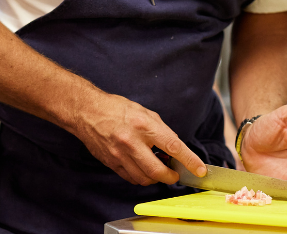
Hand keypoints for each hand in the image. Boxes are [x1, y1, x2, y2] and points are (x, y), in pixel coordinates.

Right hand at [71, 93, 206, 185]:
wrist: (87, 112)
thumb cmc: (117, 109)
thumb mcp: (145, 112)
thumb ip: (161, 131)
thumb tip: (175, 148)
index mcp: (143, 125)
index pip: (173, 147)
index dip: (189, 161)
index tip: (200, 170)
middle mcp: (131, 141)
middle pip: (157, 171)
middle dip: (171, 177)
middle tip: (176, 174)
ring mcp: (119, 154)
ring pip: (144, 178)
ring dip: (156, 178)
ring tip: (159, 168)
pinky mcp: (111, 163)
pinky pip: (131, 178)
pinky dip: (142, 177)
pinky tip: (144, 168)